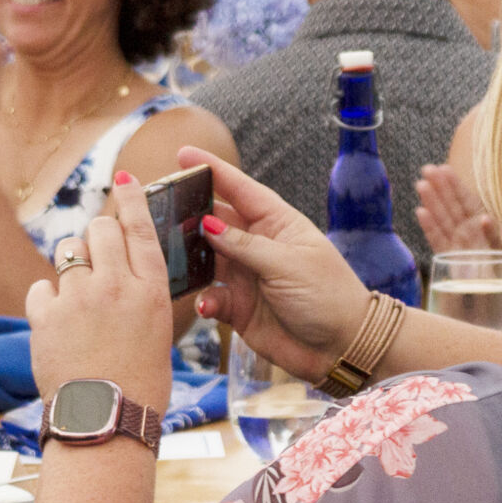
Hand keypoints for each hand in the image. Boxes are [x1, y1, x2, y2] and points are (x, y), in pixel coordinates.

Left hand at [26, 172, 174, 413]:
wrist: (105, 424)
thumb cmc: (140, 386)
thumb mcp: (157, 331)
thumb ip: (140, 294)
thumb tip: (124, 269)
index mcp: (151, 289)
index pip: (141, 226)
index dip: (132, 196)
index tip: (124, 178)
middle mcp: (116, 285)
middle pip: (101, 228)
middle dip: (98, 235)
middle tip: (96, 257)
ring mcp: (78, 298)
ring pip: (69, 252)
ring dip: (72, 266)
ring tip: (77, 300)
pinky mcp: (46, 316)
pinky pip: (42, 287)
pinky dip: (47, 300)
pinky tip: (56, 322)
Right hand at [183, 147, 368, 380]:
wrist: (342, 347)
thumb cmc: (327, 295)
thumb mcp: (288, 264)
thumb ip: (245, 245)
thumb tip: (207, 223)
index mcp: (276, 223)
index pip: (240, 189)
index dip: (213, 170)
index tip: (183, 155)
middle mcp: (257, 245)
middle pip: (215, 220)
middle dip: (189, 213)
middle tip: (160, 207)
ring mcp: (246, 275)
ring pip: (206, 258)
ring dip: (189, 257)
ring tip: (169, 256)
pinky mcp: (238, 307)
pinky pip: (210, 297)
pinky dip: (204, 299)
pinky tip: (205, 305)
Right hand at [414, 164, 498, 256]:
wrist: (501, 295)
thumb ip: (494, 233)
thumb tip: (484, 218)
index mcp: (483, 222)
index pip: (466, 199)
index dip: (455, 184)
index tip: (443, 168)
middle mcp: (468, 230)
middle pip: (451, 205)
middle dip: (439, 187)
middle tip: (426, 169)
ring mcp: (457, 243)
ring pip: (442, 219)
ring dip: (431, 202)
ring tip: (421, 185)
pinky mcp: (450, 258)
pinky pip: (438, 240)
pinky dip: (430, 227)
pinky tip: (421, 212)